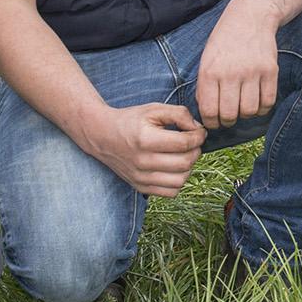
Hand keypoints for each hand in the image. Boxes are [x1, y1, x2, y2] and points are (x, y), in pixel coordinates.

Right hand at [78, 102, 206, 196]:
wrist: (102, 135)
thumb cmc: (130, 120)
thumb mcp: (153, 109)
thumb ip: (179, 114)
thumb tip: (197, 128)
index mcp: (146, 139)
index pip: (184, 143)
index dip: (198, 136)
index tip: (199, 131)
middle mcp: (143, 161)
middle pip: (185, 163)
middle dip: (195, 151)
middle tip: (192, 142)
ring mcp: (141, 177)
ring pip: (180, 181)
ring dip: (188, 168)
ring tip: (183, 155)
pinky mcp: (140, 187)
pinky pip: (170, 192)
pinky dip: (178, 181)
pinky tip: (174, 168)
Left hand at [194, 2, 278, 129]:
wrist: (250, 16)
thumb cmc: (225, 40)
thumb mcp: (206, 59)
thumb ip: (204, 86)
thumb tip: (207, 114)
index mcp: (210, 71)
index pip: (209, 110)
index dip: (211, 122)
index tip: (214, 122)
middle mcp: (231, 73)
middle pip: (230, 115)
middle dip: (228, 122)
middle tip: (229, 118)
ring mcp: (252, 72)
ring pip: (250, 111)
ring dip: (246, 115)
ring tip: (243, 107)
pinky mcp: (270, 70)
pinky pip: (268, 102)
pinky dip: (262, 108)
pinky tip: (257, 102)